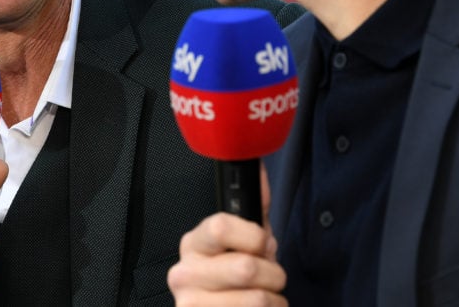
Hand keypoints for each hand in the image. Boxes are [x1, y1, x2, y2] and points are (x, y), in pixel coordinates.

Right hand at [168, 165, 285, 305]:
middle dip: (272, 274)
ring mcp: (191, 304)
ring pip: (257, 300)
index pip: (221, 226)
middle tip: (268, 277)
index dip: (254, 237)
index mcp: (194, 244)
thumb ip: (254, 206)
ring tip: (263, 297)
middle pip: (245, 267)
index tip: (262, 244)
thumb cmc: (235, 279)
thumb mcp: (244, 240)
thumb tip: (258, 166)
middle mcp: (184, 273)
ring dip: (274, 300)